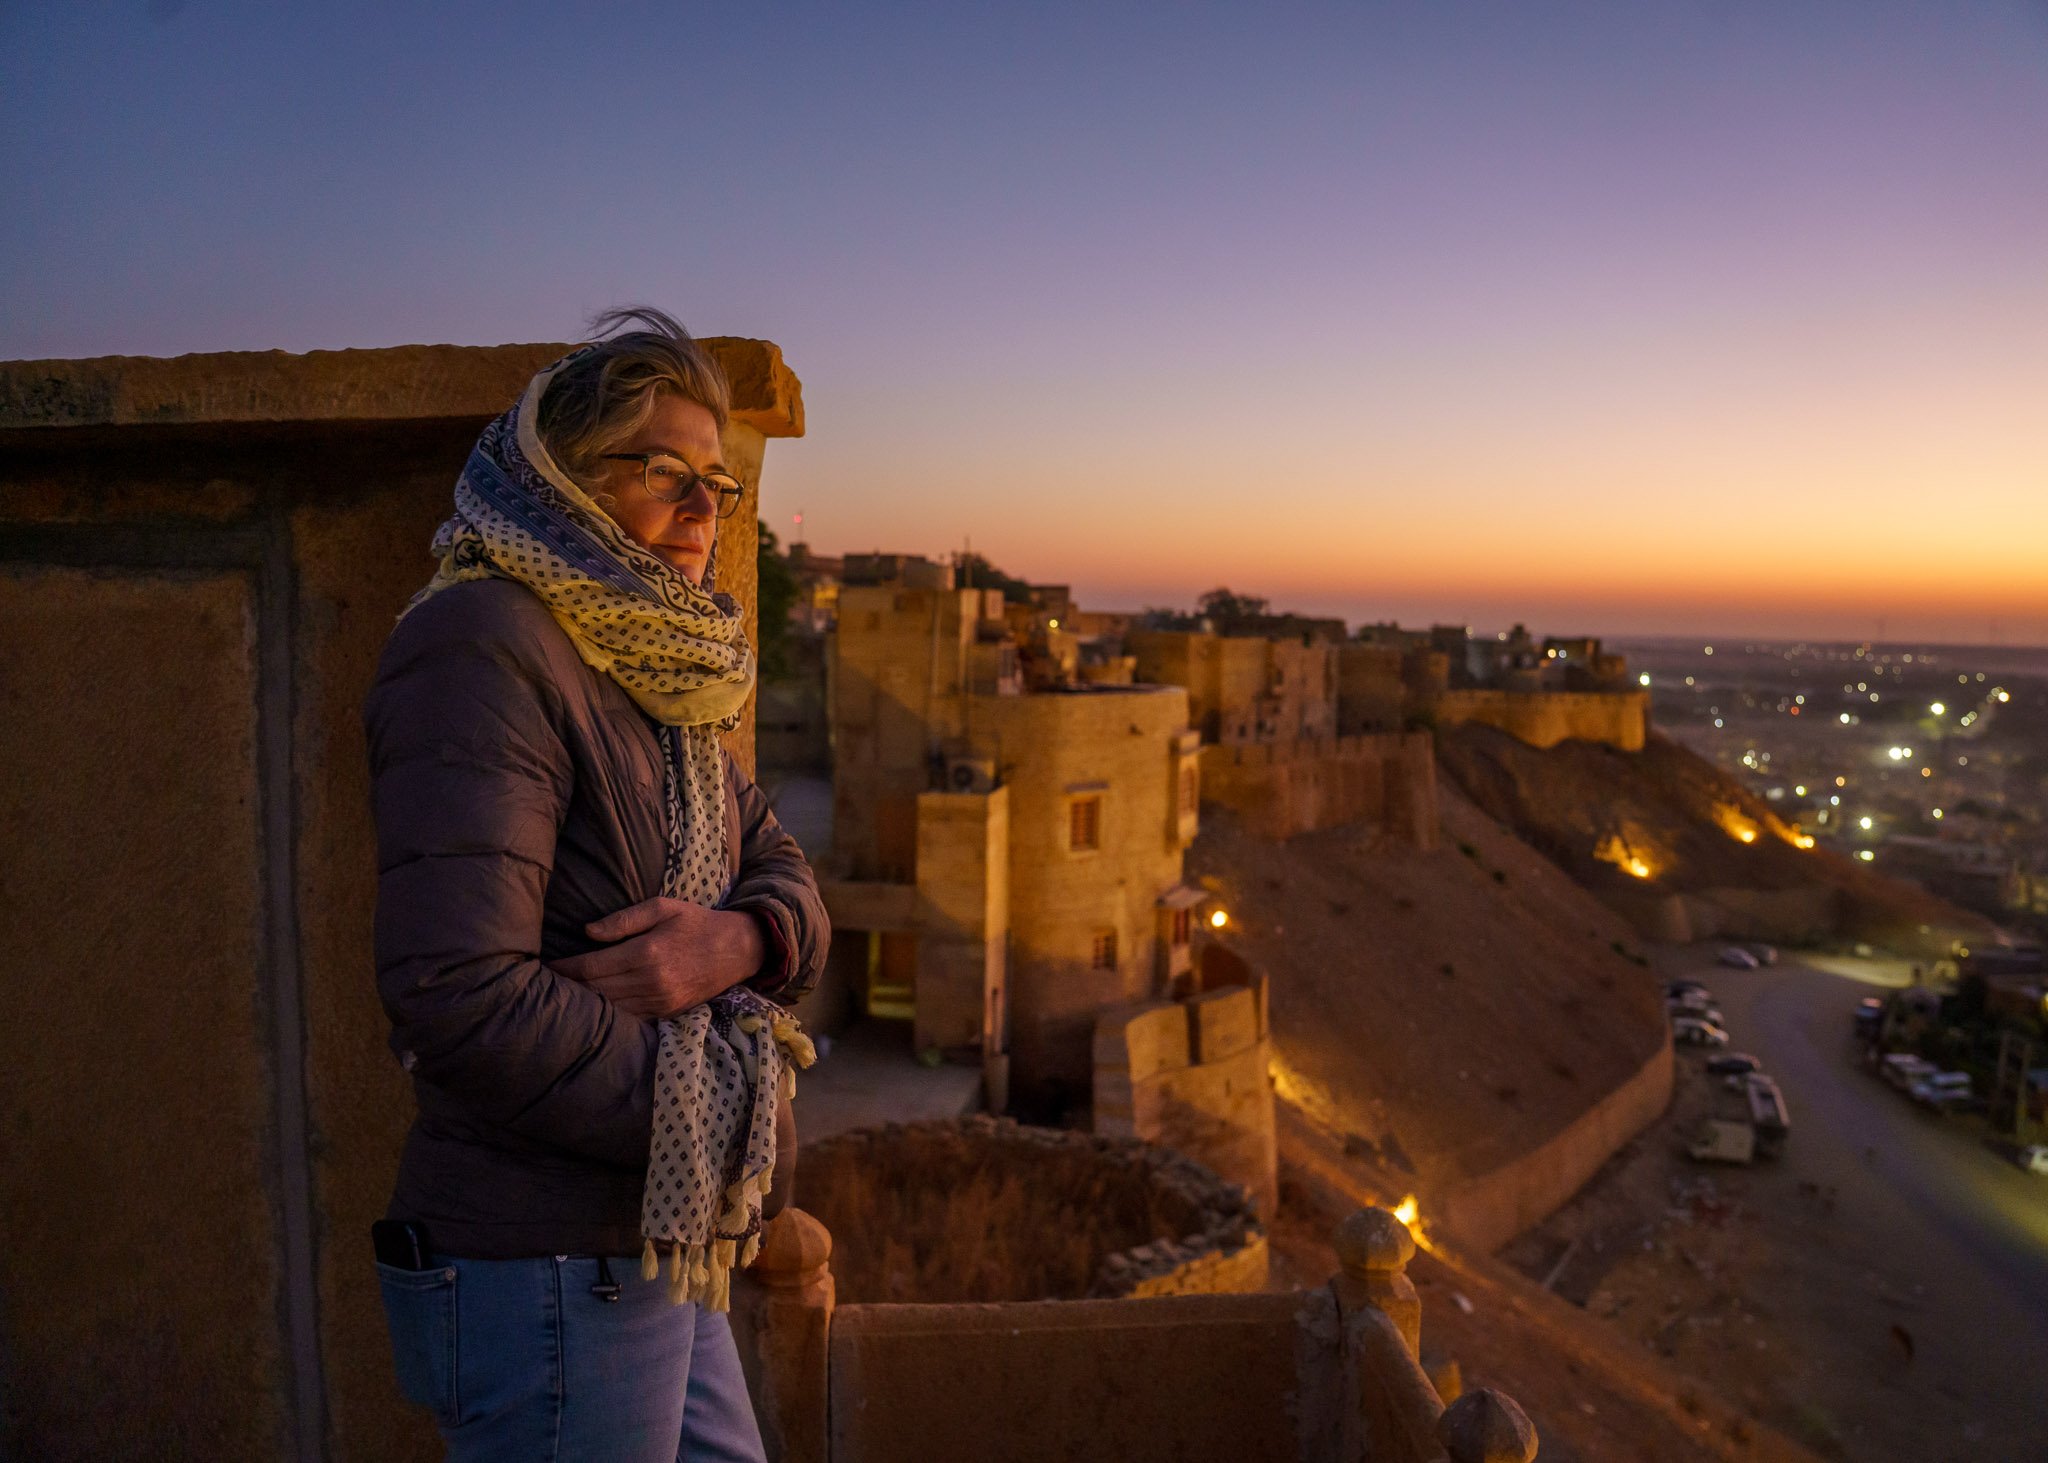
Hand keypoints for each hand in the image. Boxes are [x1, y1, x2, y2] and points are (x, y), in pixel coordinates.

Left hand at [553, 898, 765, 1018]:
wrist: (736, 950)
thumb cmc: (696, 923)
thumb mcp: (663, 907)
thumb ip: (624, 920)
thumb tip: (588, 932)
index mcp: (645, 953)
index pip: (591, 966)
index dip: (565, 968)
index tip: (546, 966)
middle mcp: (649, 981)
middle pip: (595, 989)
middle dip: (568, 987)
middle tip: (543, 984)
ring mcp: (658, 1001)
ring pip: (608, 1008)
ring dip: (583, 1005)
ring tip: (561, 999)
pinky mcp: (666, 1013)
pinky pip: (628, 1018)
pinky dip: (607, 1015)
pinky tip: (592, 1010)